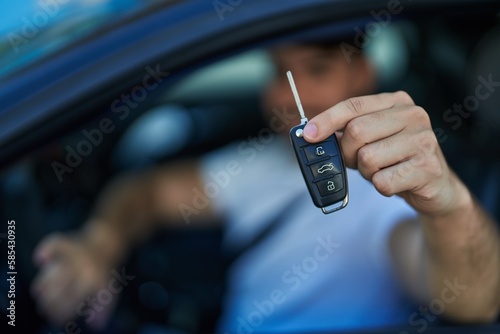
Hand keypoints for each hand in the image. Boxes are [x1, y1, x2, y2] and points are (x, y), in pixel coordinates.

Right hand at [31, 230, 115, 327]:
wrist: (107, 243)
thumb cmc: (104, 270)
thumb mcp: (109, 288)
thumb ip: (102, 307)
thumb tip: (96, 326)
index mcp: (94, 279)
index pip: (72, 300)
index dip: (61, 313)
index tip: (55, 319)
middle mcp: (84, 266)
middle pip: (58, 288)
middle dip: (48, 303)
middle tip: (44, 309)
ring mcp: (75, 253)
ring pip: (51, 271)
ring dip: (42, 285)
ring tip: (39, 294)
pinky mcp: (68, 241)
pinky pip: (52, 244)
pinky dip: (44, 251)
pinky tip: (40, 260)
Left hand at [303, 91, 468, 215]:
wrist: (437, 187)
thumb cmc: (396, 160)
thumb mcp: (371, 140)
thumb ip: (346, 133)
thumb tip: (311, 135)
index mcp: (396, 102)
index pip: (353, 105)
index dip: (327, 120)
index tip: (308, 134)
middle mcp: (413, 115)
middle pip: (356, 131)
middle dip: (348, 153)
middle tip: (358, 162)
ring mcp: (424, 140)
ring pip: (368, 158)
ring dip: (367, 172)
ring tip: (383, 171)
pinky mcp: (428, 167)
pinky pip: (382, 181)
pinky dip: (381, 187)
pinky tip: (395, 182)